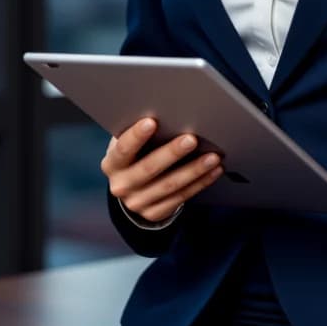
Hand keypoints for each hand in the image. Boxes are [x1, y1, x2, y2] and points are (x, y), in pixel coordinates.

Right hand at [100, 117, 223, 222]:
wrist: (132, 189)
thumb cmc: (135, 155)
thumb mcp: (130, 145)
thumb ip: (140, 134)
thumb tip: (167, 112)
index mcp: (112, 164)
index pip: (123, 149)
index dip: (136, 136)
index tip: (151, 121)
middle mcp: (121, 185)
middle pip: (149, 169)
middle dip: (172, 153)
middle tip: (192, 139)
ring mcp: (137, 202)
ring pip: (170, 185)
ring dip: (194, 170)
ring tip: (213, 157)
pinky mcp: (154, 213)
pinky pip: (181, 197)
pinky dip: (200, 183)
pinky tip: (214, 171)